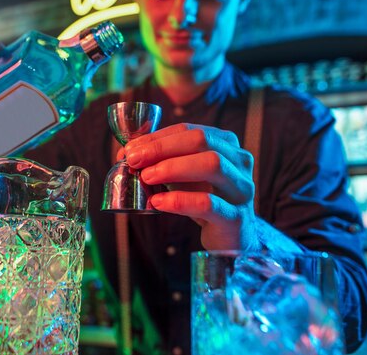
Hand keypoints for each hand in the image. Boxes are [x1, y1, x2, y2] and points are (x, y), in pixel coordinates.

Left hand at [123, 123, 258, 250]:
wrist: (233, 236)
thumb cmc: (206, 199)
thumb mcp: (185, 176)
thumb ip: (162, 161)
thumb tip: (126, 154)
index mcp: (226, 144)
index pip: (189, 130)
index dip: (157, 138)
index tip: (130, 150)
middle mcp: (239, 162)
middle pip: (201, 141)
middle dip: (162, 148)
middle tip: (134, 161)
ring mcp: (241, 189)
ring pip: (212, 165)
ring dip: (172, 168)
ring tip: (146, 177)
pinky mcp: (236, 217)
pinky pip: (208, 203)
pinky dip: (179, 200)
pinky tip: (158, 202)